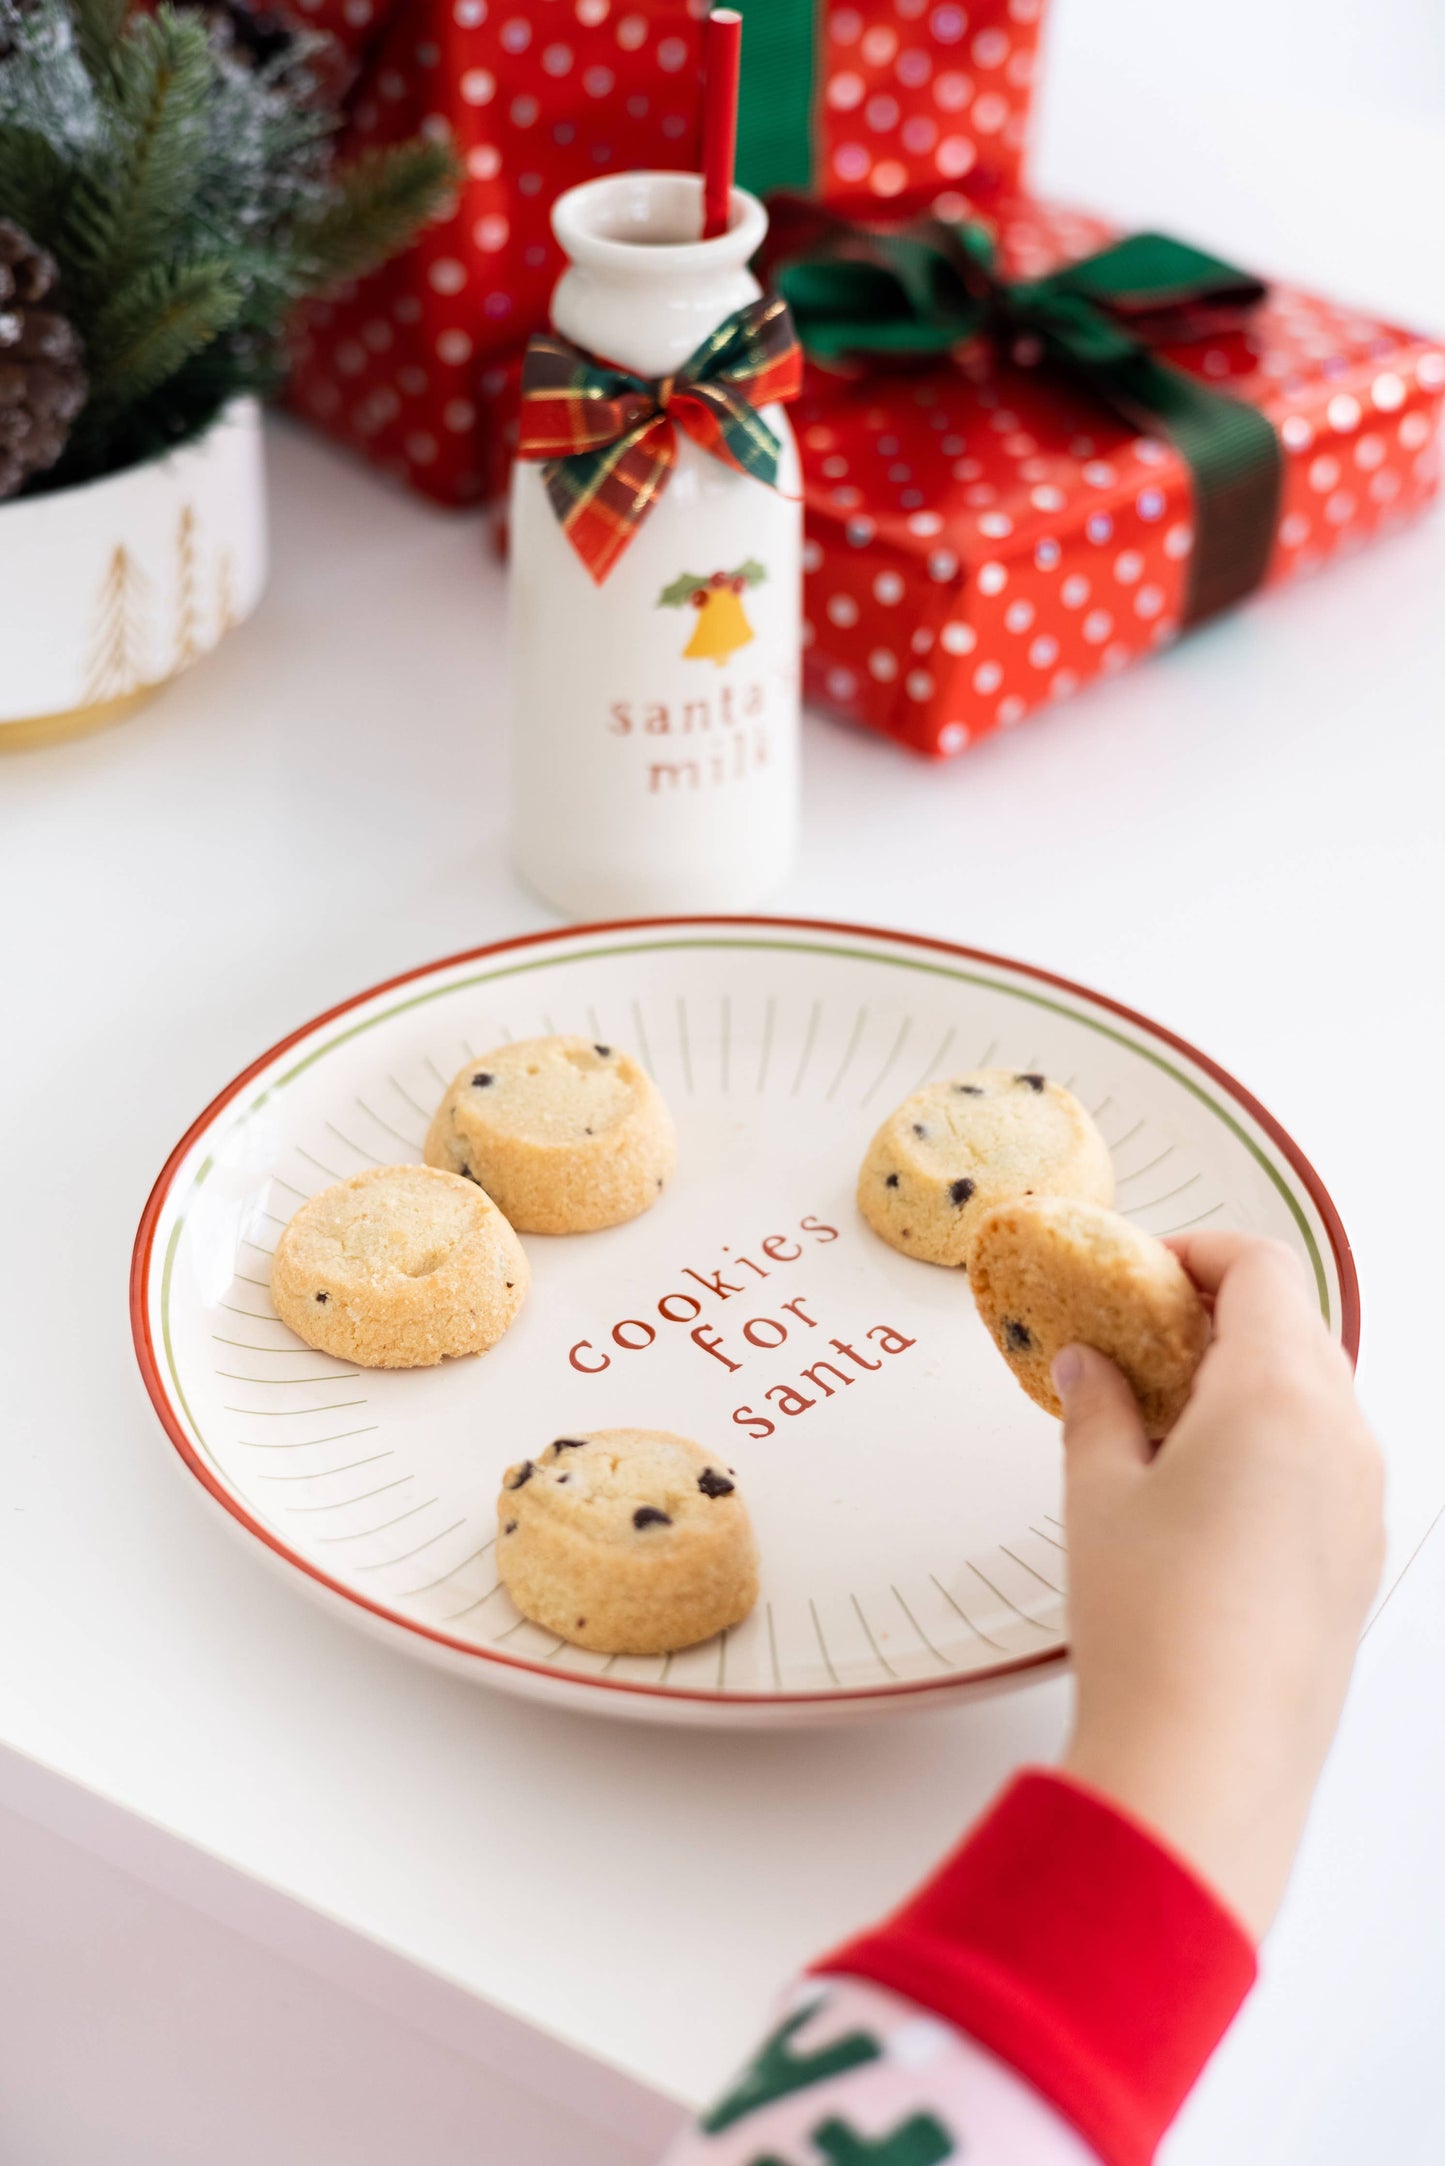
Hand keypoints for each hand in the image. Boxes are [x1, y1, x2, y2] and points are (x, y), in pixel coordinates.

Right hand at [1055, 1230, 1383, 1938]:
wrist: (1207, 1763)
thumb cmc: (1154, 1626)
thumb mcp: (1098, 1495)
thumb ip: (1097, 1409)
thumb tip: (1092, 1368)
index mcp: (1281, 1396)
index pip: (1261, 1270)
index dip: (1197, 1253)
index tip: (1142, 1270)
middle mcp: (1343, 1438)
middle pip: (1296, 1326)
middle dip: (1217, 1313)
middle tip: (1137, 1336)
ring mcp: (1363, 1502)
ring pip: (1317, 1393)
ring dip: (1247, 1377)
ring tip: (1159, 1415)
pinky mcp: (1359, 1559)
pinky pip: (1327, 1460)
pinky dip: (1273, 1439)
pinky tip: (1201, 1484)